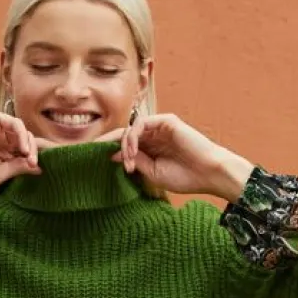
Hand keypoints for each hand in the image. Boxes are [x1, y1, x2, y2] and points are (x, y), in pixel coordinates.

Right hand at [0, 111, 44, 187]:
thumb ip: (17, 169)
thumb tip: (39, 168)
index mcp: (4, 158)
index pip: (27, 156)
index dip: (38, 160)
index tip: (47, 169)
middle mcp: (4, 143)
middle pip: (29, 144)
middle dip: (36, 153)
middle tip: (34, 163)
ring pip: (24, 133)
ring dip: (30, 145)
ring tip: (28, 157)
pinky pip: (15, 123)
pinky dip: (22, 134)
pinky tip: (22, 148)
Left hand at [108, 113, 241, 196]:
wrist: (208, 174)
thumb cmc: (184, 177)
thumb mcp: (152, 172)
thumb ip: (133, 160)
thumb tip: (110, 154)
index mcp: (150, 149)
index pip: (124, 145)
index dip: (107, 150)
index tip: (89, 158)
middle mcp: (153, 136)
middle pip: (123, 135)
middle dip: (108, 145)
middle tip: (96, 156)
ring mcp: (160, 127)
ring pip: (130, 130)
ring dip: (123, 146)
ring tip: (127, 164)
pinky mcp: (166, 121)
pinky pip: (140, 124)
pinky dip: (132, 137)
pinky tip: (131, 152)